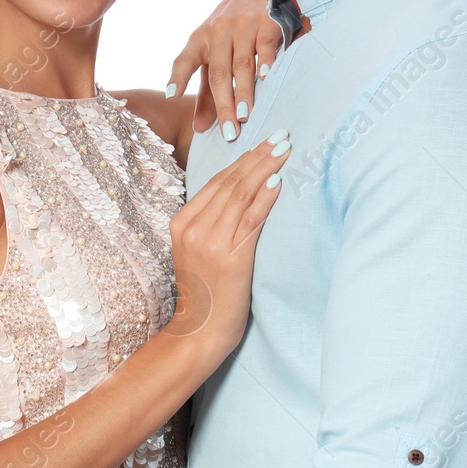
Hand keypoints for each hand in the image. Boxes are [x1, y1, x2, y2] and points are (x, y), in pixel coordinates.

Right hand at [166, 133, 289, 356]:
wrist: (200, 331)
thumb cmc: (204, 292)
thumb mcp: (197, 250)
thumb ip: (210, 222)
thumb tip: (240, 193)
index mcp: (181, 222)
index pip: (216, 182)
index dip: (242, 160)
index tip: (263, 143)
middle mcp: (193, 228)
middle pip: (230, 183)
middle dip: (257, 156)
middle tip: (281, 136)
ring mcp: (210, 242)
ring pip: (240, 195)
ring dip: (265, 169)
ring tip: (284, 150)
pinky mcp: (230, 258)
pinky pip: (250, 220)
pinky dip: (265, 198)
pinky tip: (277, 181)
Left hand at [167, 0, 286, 138]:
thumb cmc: (227, 36)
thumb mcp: (211, 58)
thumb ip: (205, 93)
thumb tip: (200, 129)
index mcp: (199, 41)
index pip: (185, 59)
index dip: (178, 77)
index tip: (171, 96)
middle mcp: (218, 32)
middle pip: (219, 72)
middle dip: (223, 103)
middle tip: (229, 131)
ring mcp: (242, 26)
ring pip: (242, 63)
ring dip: (243, 90)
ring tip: (244, 115)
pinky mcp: (266, 23)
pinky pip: (265, 45)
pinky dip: (266, 61)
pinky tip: (266, 78)